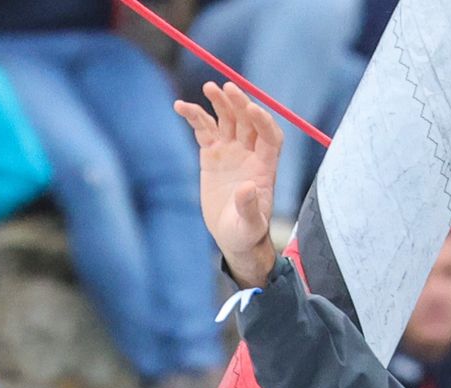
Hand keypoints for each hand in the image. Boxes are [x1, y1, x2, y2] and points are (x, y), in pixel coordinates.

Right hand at [175, 78, 281, 288]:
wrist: (232, 235)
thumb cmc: (246, 232)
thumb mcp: (249, 225)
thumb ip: (249, 206)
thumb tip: (248, 187)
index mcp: (265, 166)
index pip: (269, 136)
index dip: (262, 121)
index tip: (251, 110)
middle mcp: (249, 153)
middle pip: (247, 120)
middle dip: (238, 103)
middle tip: (226, 88)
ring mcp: (230, 151)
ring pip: (226, 119)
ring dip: (219, 102)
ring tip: (208, 88)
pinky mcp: (211, 154)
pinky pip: (203, 129)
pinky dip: (194, 116)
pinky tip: (180, 106)